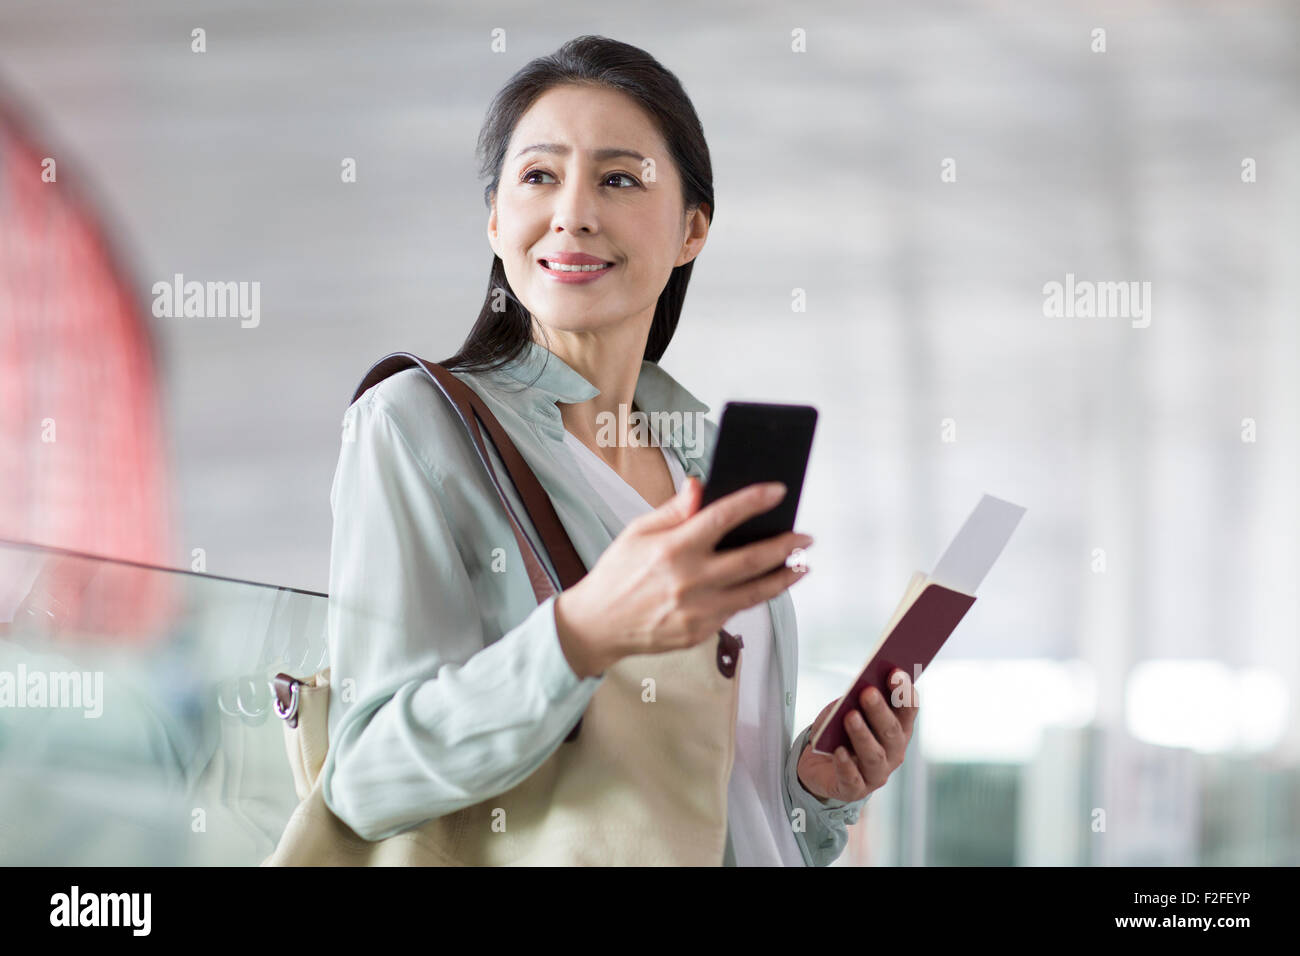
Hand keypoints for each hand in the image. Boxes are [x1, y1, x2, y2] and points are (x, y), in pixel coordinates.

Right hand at [554, 476, 811, 678]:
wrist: (597, 626)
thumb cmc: (618, 573)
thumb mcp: (638, 532)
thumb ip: (674, 510)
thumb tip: (700, 486)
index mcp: (672, 549)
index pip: (722, 517)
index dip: (754, 501)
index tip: (778, 491)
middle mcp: (689, 581)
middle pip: (751, 560)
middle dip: (784, 545)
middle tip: (804, 536)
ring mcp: (697, 611)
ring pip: (754, 592)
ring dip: (783, 577)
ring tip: (801, 565)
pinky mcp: (701, 632)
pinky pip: (736, 611)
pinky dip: (755, 596)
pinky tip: (767, 584)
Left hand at [795, 667, 918, 803]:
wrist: (819, 765)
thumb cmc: (839, 731)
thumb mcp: (846, 709)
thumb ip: (856, 699)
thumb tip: (862, 685)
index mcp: (898, 729)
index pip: (908, 710)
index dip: (903, 692)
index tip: (895, 672)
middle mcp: (893, 753)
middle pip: (891, 732)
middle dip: (880, 711)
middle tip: (868, 692)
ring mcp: (876, 774)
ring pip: (874, 755)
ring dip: (863, 735)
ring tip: (850, 716)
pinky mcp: (853, 790)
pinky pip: (851, 779)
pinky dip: (846, 765)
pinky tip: (838, 751)